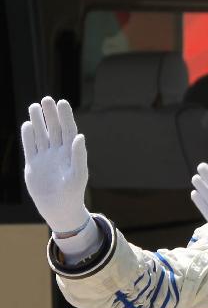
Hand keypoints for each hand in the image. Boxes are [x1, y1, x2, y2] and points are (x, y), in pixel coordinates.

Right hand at [21, 96, 90, 234]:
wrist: (58, 208)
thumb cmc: (73, 192)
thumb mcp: (78, 174)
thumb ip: (79, 155)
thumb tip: (80, 136)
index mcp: (71, 153)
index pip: (69, 130)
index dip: (65, 116)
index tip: (62, 102)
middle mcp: (58, 152)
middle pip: (54, 129)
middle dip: (50, 114)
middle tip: (46, 99)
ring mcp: (45, 157)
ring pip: (41, 135)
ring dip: (38, 121)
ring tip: (34, 106)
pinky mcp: (33, 164)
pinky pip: (30, 147)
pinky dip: (28, 136)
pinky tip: (27, 124)